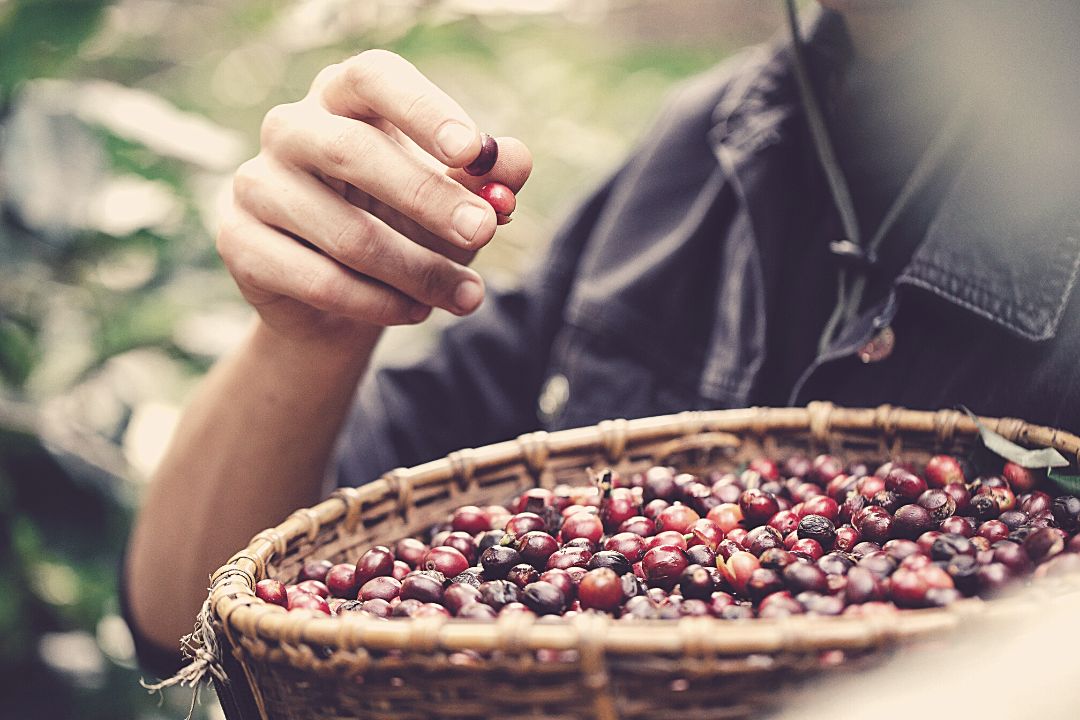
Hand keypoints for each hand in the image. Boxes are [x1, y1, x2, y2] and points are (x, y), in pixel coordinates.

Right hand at [216, 50, 531, 342]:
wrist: (339, 300)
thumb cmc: (403, 227)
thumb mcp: (453, 199)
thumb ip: (486, 178)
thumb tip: (515, 161)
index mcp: (342, 97)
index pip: (374, 78)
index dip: (423, 109)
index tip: (473, 151)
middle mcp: (290, 128)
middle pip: (354, 152)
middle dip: (429, 198)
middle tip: (484, 233)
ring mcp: (256, 183)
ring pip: (346, 233)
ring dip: (418, 272)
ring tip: (468, 296)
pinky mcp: (239, 241)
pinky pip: (319, 280)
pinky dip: (379, 304)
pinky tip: (415, 312)